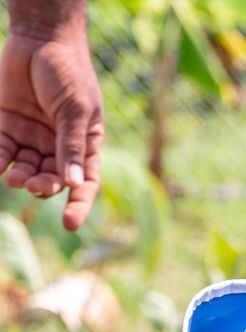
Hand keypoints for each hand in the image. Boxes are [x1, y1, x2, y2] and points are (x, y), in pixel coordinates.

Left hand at [0, 20, 103, 230]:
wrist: (40, 40)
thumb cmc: (69, 74)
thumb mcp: (75, 111)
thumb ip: (71, 146)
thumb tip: (74, 184)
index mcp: (85, 144)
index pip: (85, 183)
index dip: (79, 205)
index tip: (70, 224)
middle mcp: (58, 146)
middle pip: (52, 179)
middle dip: (43, 187)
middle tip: (31, 185)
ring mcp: (32, 137)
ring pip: (26, 169)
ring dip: (20, 177)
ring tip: (13, 177)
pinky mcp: (7, 125)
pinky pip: (1, 150)